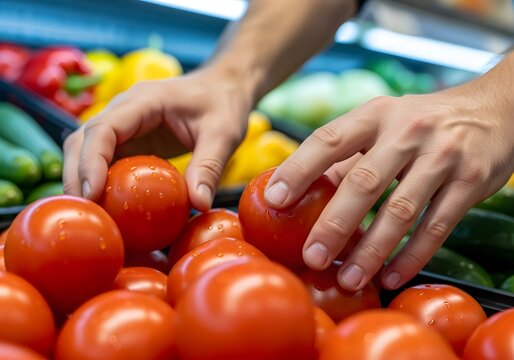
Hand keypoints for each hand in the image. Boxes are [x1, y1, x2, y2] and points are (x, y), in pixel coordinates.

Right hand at [63, 67, 252, 210]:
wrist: (222, 88)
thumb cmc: (223, 104)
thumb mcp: (223, 134)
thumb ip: (209, 167)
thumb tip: (198, 204)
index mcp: (145, 100)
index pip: (104, 128)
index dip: (91, 161)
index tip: (91, 193)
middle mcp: (126, 109)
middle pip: (84, 139)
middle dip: (77, 175)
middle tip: (84, 211)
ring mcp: (124, 123)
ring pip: (87, 149)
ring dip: (82, 179)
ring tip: (90, 213)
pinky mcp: (130, 138)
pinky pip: (105, 159)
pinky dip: (99, 180)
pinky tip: (106, 205)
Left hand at [264, 81, 513, 290]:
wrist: (492, 110)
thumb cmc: (421, 122)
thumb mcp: (382, 124)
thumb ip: (346, 156)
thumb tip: (301, 191)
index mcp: (375, 114)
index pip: (327, 140)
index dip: (297, 170)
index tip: (274, 200)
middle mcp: (407, 130)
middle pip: (363, 182)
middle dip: (333, 225)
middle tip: (312, 257)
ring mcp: (441, 156)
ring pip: (400, 211)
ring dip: (371, 251)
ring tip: (348, 278)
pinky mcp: (471, 182)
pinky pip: (437, 227)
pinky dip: (412, 256)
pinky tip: (390, 276)